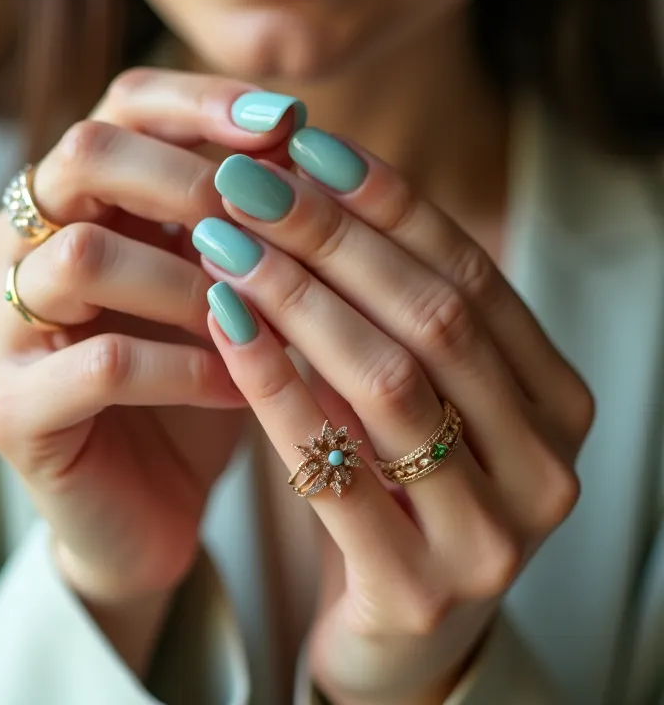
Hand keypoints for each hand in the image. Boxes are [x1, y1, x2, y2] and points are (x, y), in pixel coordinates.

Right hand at [0, 69, 299, 670]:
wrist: (152, 502)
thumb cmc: (198, 384)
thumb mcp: (227, 291)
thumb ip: (247, 222)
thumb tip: (303, 142)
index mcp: (73, 203)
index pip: (123, 107)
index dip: (205, 103)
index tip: (290, 122)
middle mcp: (18, 247)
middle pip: (85, 156)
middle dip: (194, 181)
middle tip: (269, 217)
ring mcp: (2, 327)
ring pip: (83, 257)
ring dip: (190, 280)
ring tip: (259, 313)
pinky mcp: (11, 409)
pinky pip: (102, 364)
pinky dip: (186, 368)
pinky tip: (242, 385)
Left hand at [197, 133, 593, 703]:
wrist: (399, 634)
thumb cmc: (402, 494)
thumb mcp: (412, 398)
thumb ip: (393, 314)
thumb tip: (314, 182)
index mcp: (556, 400)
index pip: (468, 272)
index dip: (387, 201)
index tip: (306, 144)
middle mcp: (547, 461)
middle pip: (432, 314)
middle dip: (332, 237)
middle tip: (246, 182)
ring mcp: (496, 534)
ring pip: (388, 380)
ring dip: (298, 297)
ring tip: (222, 241)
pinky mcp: (421, 589)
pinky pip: (337, 468)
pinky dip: (277, 384)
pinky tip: (224, 323)